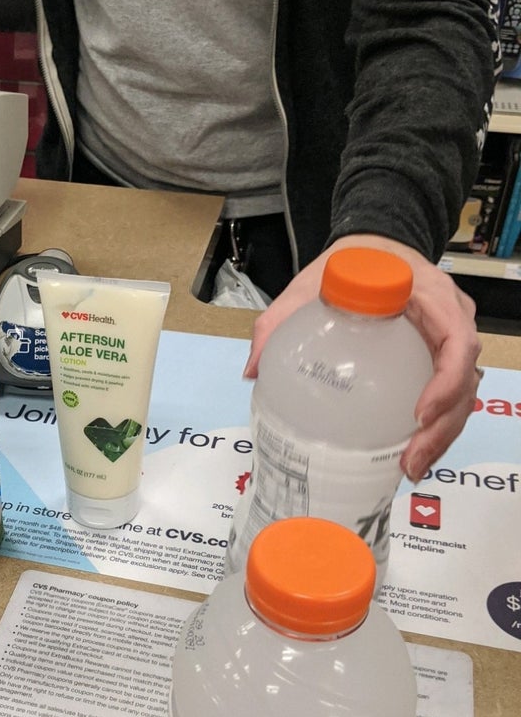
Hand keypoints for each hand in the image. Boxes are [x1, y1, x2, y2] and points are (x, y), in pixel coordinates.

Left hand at [242, 235, 482, 482]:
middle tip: (410, 461)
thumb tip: (252, 370)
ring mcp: (449, 341)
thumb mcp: (312, 283)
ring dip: (441, 437)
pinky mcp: (439, 360)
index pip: (457, 341)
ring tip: (410, 468)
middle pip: (465, 380)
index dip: (446, 381)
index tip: (418, 414)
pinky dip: (435, 430)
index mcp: (430, 296)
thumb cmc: (351, 263)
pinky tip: (410, 457)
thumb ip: (279, 320)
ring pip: (461, 396)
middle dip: (442, 427)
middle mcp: (452, 320)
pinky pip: (448, 397)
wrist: (374, 248)